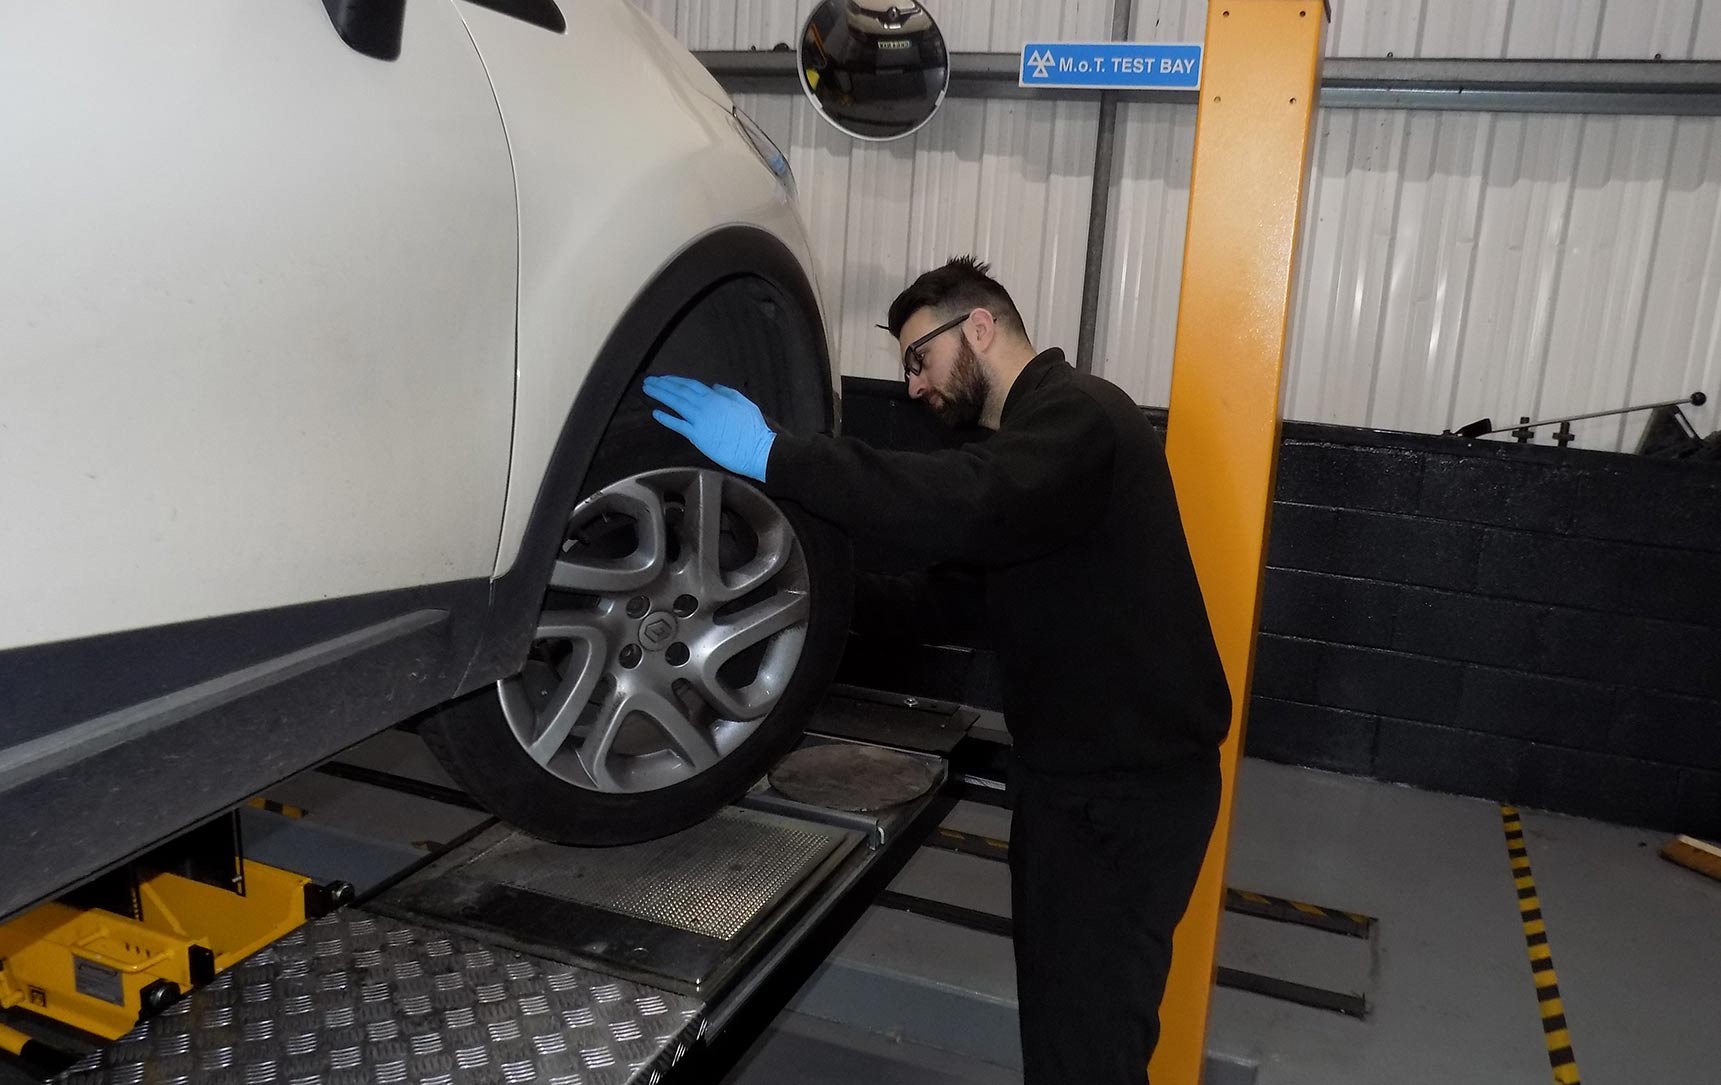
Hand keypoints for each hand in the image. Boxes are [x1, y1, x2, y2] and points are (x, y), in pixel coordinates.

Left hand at [642, 375, 776, 481]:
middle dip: (663, 385)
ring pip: (675, 404)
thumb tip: (714, 386)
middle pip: (680, 391)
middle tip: (648, 381)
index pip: (691, 385)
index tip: (664, 378)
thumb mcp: (744, 403)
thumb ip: (728, 393)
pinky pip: (678, 425)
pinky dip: (666, 418)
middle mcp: (705, 405)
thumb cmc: (754, 428)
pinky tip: (655, 413)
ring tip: (647, 390)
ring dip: (660, 395)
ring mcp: (700, 420)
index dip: (676, 380)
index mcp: (717, 397)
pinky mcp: (697, 436)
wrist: (756, 450)